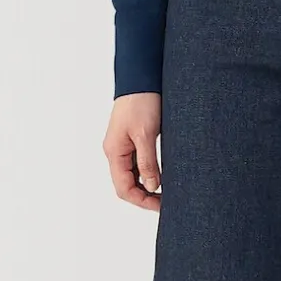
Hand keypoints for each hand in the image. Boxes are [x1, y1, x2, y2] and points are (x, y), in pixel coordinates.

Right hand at [103, 92, 162, 210]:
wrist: (141, 75)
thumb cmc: (141, 101)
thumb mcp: (146, 134)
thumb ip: (147, 162)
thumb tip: (150, 187)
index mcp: (114, 152)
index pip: (124, 188)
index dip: (141, 200)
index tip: (161, 205)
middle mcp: (115, 150)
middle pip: (126, 183)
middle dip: (144, 195)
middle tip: (166, 200)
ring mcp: (122, 144)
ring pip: (132, 173)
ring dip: (147, 183)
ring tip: (166, 189)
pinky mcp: (131, 136)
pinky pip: (137, 161)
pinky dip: (148, 170)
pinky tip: (161, 172)